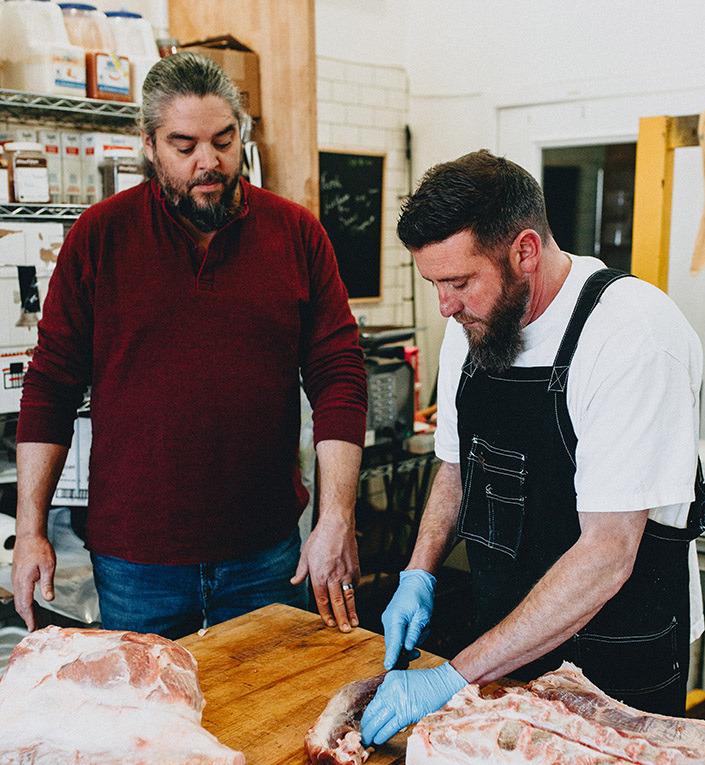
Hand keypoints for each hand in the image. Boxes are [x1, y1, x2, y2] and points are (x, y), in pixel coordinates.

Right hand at [11, 534, 55, 630]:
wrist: (29, 536)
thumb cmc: (39, 548)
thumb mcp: (48, 566)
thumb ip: (48, 584)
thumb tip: (49, 599)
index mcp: (24, 582)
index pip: (26, 605)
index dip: (30, 618)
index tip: (32, 628)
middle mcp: (18, 583)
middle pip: (21, 606)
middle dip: (28, 617)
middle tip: (36, 626)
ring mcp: (17, 580)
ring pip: (20, 600)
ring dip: (28, 610)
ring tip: (38, 618)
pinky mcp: (19, 577)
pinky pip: (21, 594)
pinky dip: (27, 602)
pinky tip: (35, 604)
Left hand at [291, 514, 360, 631]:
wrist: (337, 525)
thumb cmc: (320, 539)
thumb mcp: (305, 555)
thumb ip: (301, 572)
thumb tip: (294, 582)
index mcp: (319, 576)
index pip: (322, 601)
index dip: (326, 614)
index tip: (329, 623)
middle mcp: (333, 577)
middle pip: (338, 603)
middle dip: (341, 619)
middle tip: (345, 631)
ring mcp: (346, 573)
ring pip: (350, 597)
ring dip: (352, 611)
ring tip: (354, 623)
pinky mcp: (356, 568)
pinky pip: (354, 584)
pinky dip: (353, 593)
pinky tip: (353, 601)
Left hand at [360, 662, 466, 745]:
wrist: (441, 681)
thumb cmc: (425, 682)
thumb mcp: (403, 680)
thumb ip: (391, 691)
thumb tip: (381, 707)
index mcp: (390, 680)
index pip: (375, 701)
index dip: (368, 715)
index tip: (365, 723)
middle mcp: (391, 688)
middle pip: (374, 710)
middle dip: (366, 725)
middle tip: (363, 734)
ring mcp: (399, 700)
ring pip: (380, 719)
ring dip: (372, 732)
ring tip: (368, 739)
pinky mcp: (408, 711)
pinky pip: (391, 726)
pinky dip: (383, 734)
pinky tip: (378, 739)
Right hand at [382, 569, 435, 669]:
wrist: (416, 582)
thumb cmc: (420, 596)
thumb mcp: (422, 616)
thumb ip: (414, 633)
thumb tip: (408, 648)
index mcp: (395, 618)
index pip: (393, 642)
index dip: (392, 656)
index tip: (389, 667)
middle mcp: (389, 620)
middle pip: (394, 643)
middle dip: (406, 650)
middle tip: (417, 654)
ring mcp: (389, 620)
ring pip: (398, 639)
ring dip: (411, 639)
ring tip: (423, 628)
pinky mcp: (393, 620)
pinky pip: (400, 633)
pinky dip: (410, 634)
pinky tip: (419, 626)